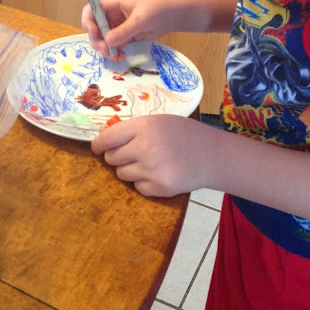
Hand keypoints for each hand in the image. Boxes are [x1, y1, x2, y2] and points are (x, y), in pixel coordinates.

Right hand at [82, 0, 176, 58]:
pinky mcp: (125, 38)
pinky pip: (114, 47)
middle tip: (107, 51)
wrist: (173, 16)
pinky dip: (114, 53)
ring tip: (116, 56)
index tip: (94, 33)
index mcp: (113, 5)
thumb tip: (108, 41)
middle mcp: (111, 16)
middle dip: (97, 41)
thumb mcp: (141, 19)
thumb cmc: (157, 9)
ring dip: (105, 50)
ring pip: (103, 40)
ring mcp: (118, 28)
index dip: (88, 21)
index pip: (91, 11)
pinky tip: (122, 57)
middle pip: (94, 29)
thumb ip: (125, 30)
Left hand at [91, 115, 221, 196]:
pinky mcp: (159, 188)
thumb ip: (133, 129)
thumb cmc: (184, 134)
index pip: (107, 138)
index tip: (97, 147)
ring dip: (130, 169)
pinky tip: (159, 173)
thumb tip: (104, 138)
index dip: (98, 144)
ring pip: (122, 174)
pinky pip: (137, 187)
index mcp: (144, 127)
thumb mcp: (159, 121)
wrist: (212, 155)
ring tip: (149, 162)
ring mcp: (152, 170)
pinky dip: (144, 182)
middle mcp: (145, 148)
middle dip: (117, 156)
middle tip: (132, 153)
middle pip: (112, 158)